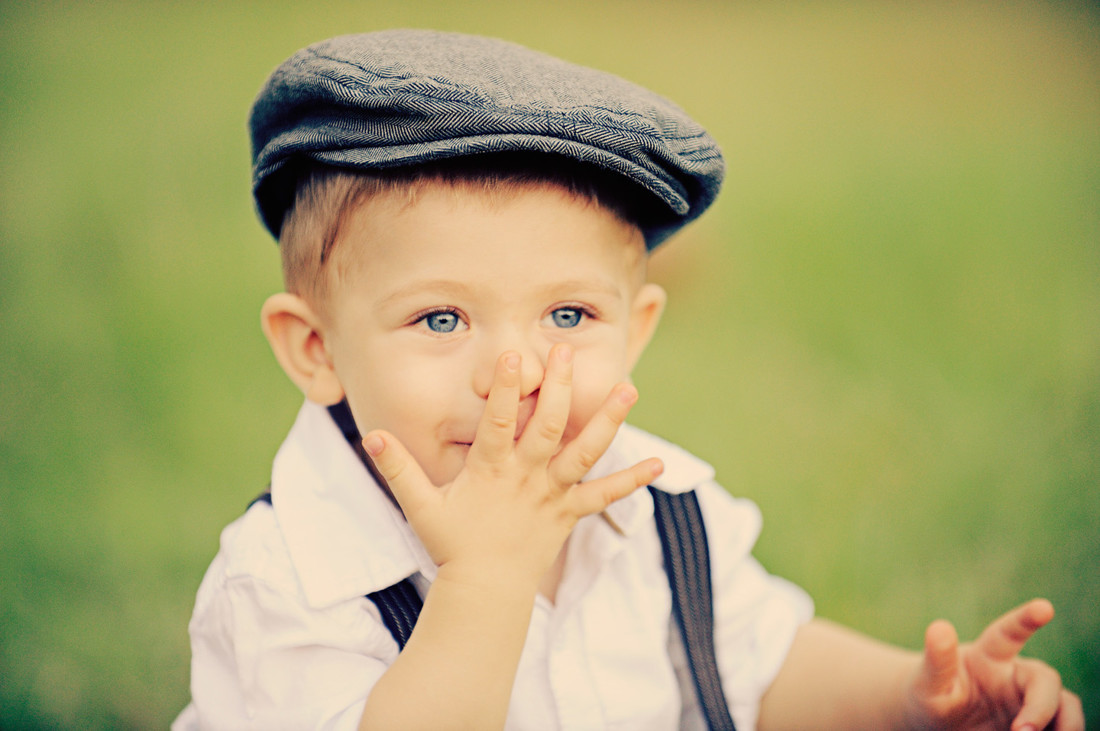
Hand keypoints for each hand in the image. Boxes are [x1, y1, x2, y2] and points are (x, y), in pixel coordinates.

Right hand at [362, 345, 661, 588]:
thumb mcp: (420, 506)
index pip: (500, 421)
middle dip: (560, 386)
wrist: (486, 591)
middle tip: (568, 350)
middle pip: (549, 425)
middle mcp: (527, 477)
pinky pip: (604, 496)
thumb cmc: (452, 544)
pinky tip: (658, 464)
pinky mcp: (570, 513)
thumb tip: (370, 436)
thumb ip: (397, 468)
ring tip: (629, 389)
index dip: (507, 388)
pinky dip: (631, 481)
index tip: (514, 354)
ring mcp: (552, 494)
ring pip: (585, 452)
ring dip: (609, 421)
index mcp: (491, 470)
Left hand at [907, 599, 1083, 730]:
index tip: (1045, 607)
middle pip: (1045, 680)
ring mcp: (1029, 700)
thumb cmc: (929, 696)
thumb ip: (937, 660)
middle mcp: (1015, 675)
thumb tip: (940, 627)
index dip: (1026, 618)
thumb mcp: (927, 682)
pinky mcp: (1039, 723)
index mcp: (988, 656)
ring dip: (1067, 725)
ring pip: (1066, 705)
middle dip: (1042, 706)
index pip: (1009, 632)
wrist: (936, 724)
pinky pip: (1062, 727)